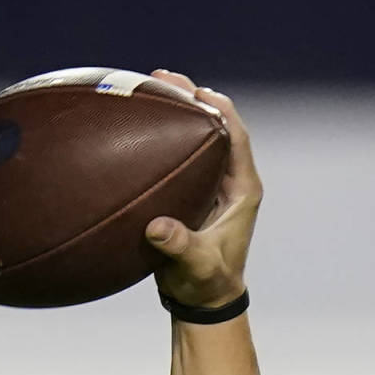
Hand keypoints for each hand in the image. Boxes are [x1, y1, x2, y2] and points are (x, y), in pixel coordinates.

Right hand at [144, 69, 260, 308]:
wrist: (203, 298)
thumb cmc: (206, 283)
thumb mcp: (196, 266)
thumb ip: (181, 247)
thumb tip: (159, 227)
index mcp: (243, 189)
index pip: (237, 138)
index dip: (221, 110)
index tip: (198, 91)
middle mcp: (229, 179)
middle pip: (216, 126)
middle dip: (193, 98)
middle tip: (163, 76)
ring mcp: (210, 182)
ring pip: (196, 135)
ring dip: (176, 110)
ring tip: (148, 82)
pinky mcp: (191, 189)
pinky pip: (177, 152)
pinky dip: (160, 134)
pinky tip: (132, 120)